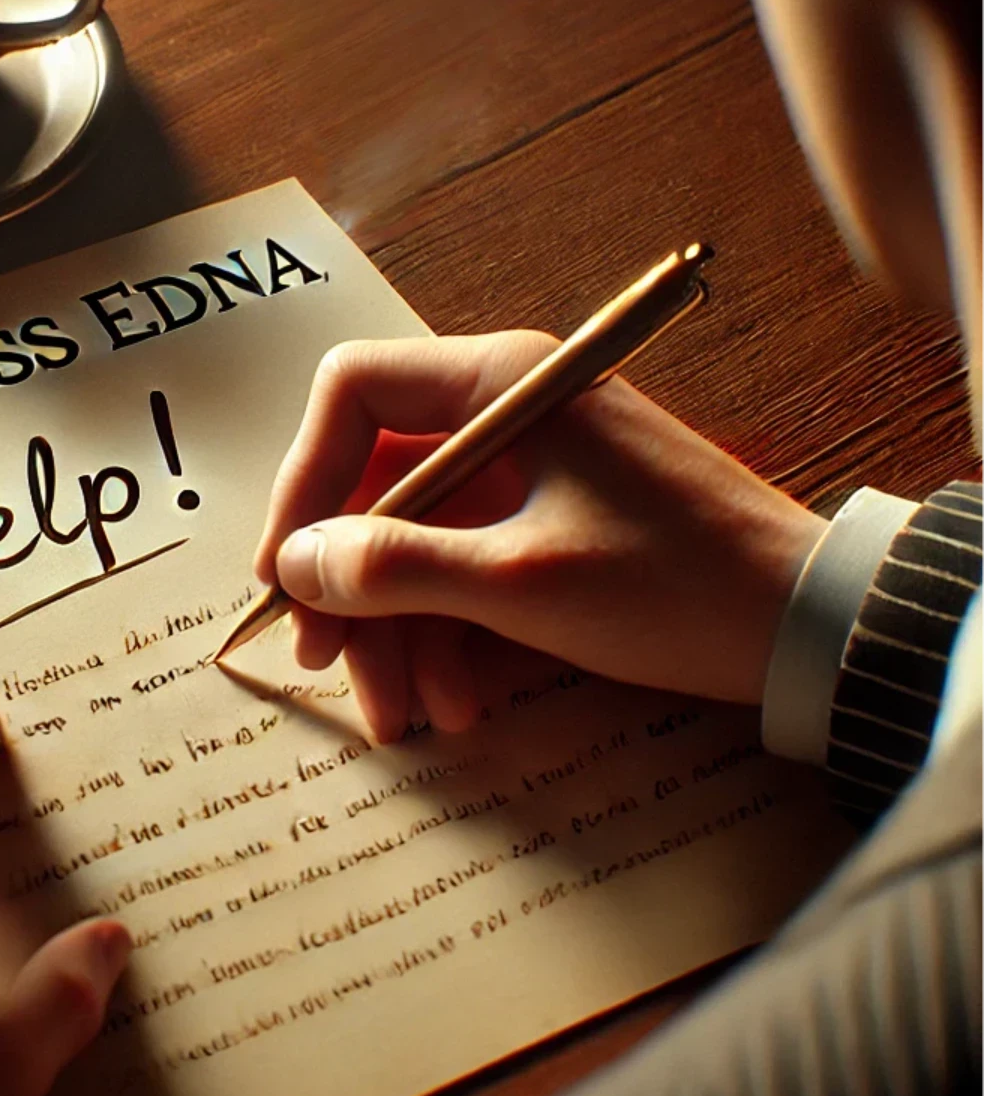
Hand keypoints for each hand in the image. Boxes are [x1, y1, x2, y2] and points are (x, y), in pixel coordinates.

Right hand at [254, 335, 824, 740]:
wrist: (807, 624)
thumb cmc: (673, 585)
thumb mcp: (520, 583)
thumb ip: (396, 567)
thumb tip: (296, 564)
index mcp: (498, 381)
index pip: (353, 393)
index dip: (305, 478)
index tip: (287, 568)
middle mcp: (504, 408)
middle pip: (379, 479)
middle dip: (350, 579)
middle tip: (324, 663)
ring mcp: (528, 464)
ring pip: (418, 534)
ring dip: (399, 627)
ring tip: (407, 714)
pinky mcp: (548, 517)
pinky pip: (467, 562)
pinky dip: (451, 630)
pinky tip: (460, 699)